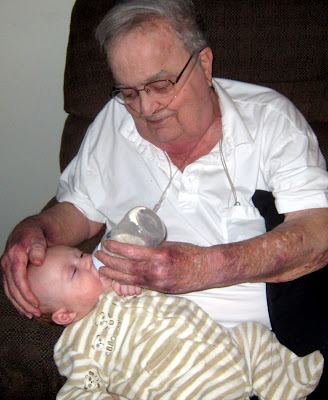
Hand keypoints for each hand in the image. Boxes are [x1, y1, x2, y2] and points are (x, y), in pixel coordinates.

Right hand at [1, 217, 46, 317]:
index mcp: (14, 256)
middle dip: (23, 303)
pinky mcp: (9, 272)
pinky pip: (10, 289)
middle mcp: (7, 263)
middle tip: (36, 313)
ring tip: (31, 315)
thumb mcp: (38, 238)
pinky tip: (25, 309)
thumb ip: (38, 248)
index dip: (26, 292)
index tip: (36, 302)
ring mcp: (6, 268)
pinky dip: (17, 300)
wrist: (28, 230)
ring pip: (10, 291)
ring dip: (20, 304)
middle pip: (12, 288)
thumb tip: (37, 262)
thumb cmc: (35, 234)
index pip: (18, 278)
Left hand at [96, 240, 213, 293]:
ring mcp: (156, 283)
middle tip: (98, 256)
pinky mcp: (159, 290)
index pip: (130, 252)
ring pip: (128, 280)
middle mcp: (155, 271)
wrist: (206, 269)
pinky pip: (138, 286)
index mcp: (157, 256)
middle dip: (108, 262)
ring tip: (103, 269)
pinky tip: (118, 279)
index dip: (115, 248)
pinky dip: (126, 282)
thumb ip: (152, 247)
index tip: (106, 244)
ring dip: (113, 274)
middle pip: (125, 268)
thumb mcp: (169, 245)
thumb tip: (137, 246)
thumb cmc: (190, 253)